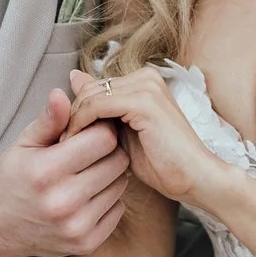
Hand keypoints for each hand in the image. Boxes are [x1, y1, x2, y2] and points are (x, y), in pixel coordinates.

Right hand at [0, 89, 129, 256]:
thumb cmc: (12, 178)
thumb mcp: (24, 143)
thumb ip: (49, 120)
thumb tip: (62, 93)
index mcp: (46, 171)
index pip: (103, 139)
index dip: (100, 129)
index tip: (91, 130)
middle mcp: (63, 202)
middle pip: (118, 161)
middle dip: (108, 151)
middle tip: (92, 151)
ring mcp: (77, 226)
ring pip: (121, 185)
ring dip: (110, 175)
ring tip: (87, 172)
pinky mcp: (87, 243)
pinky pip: (118, 209)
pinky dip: (109, 199)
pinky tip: (88, 195)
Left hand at [62, 68, 230, 207]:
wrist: (196, 179)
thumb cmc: (164, 164)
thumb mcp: (124, 137)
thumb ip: (102, 115)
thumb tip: (75, 85)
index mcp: (143, 81)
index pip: (93, 88)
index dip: (75, 113)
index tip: (62, 140)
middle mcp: (145, 77)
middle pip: (88, 89)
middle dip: (70, 116)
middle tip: (58, 145)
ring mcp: (146, 86)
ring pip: (89, 96)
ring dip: (72, 122)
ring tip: (64, 148)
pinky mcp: (143, 101)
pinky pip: (96, 105)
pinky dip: (80, 125)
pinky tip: (75, 146)